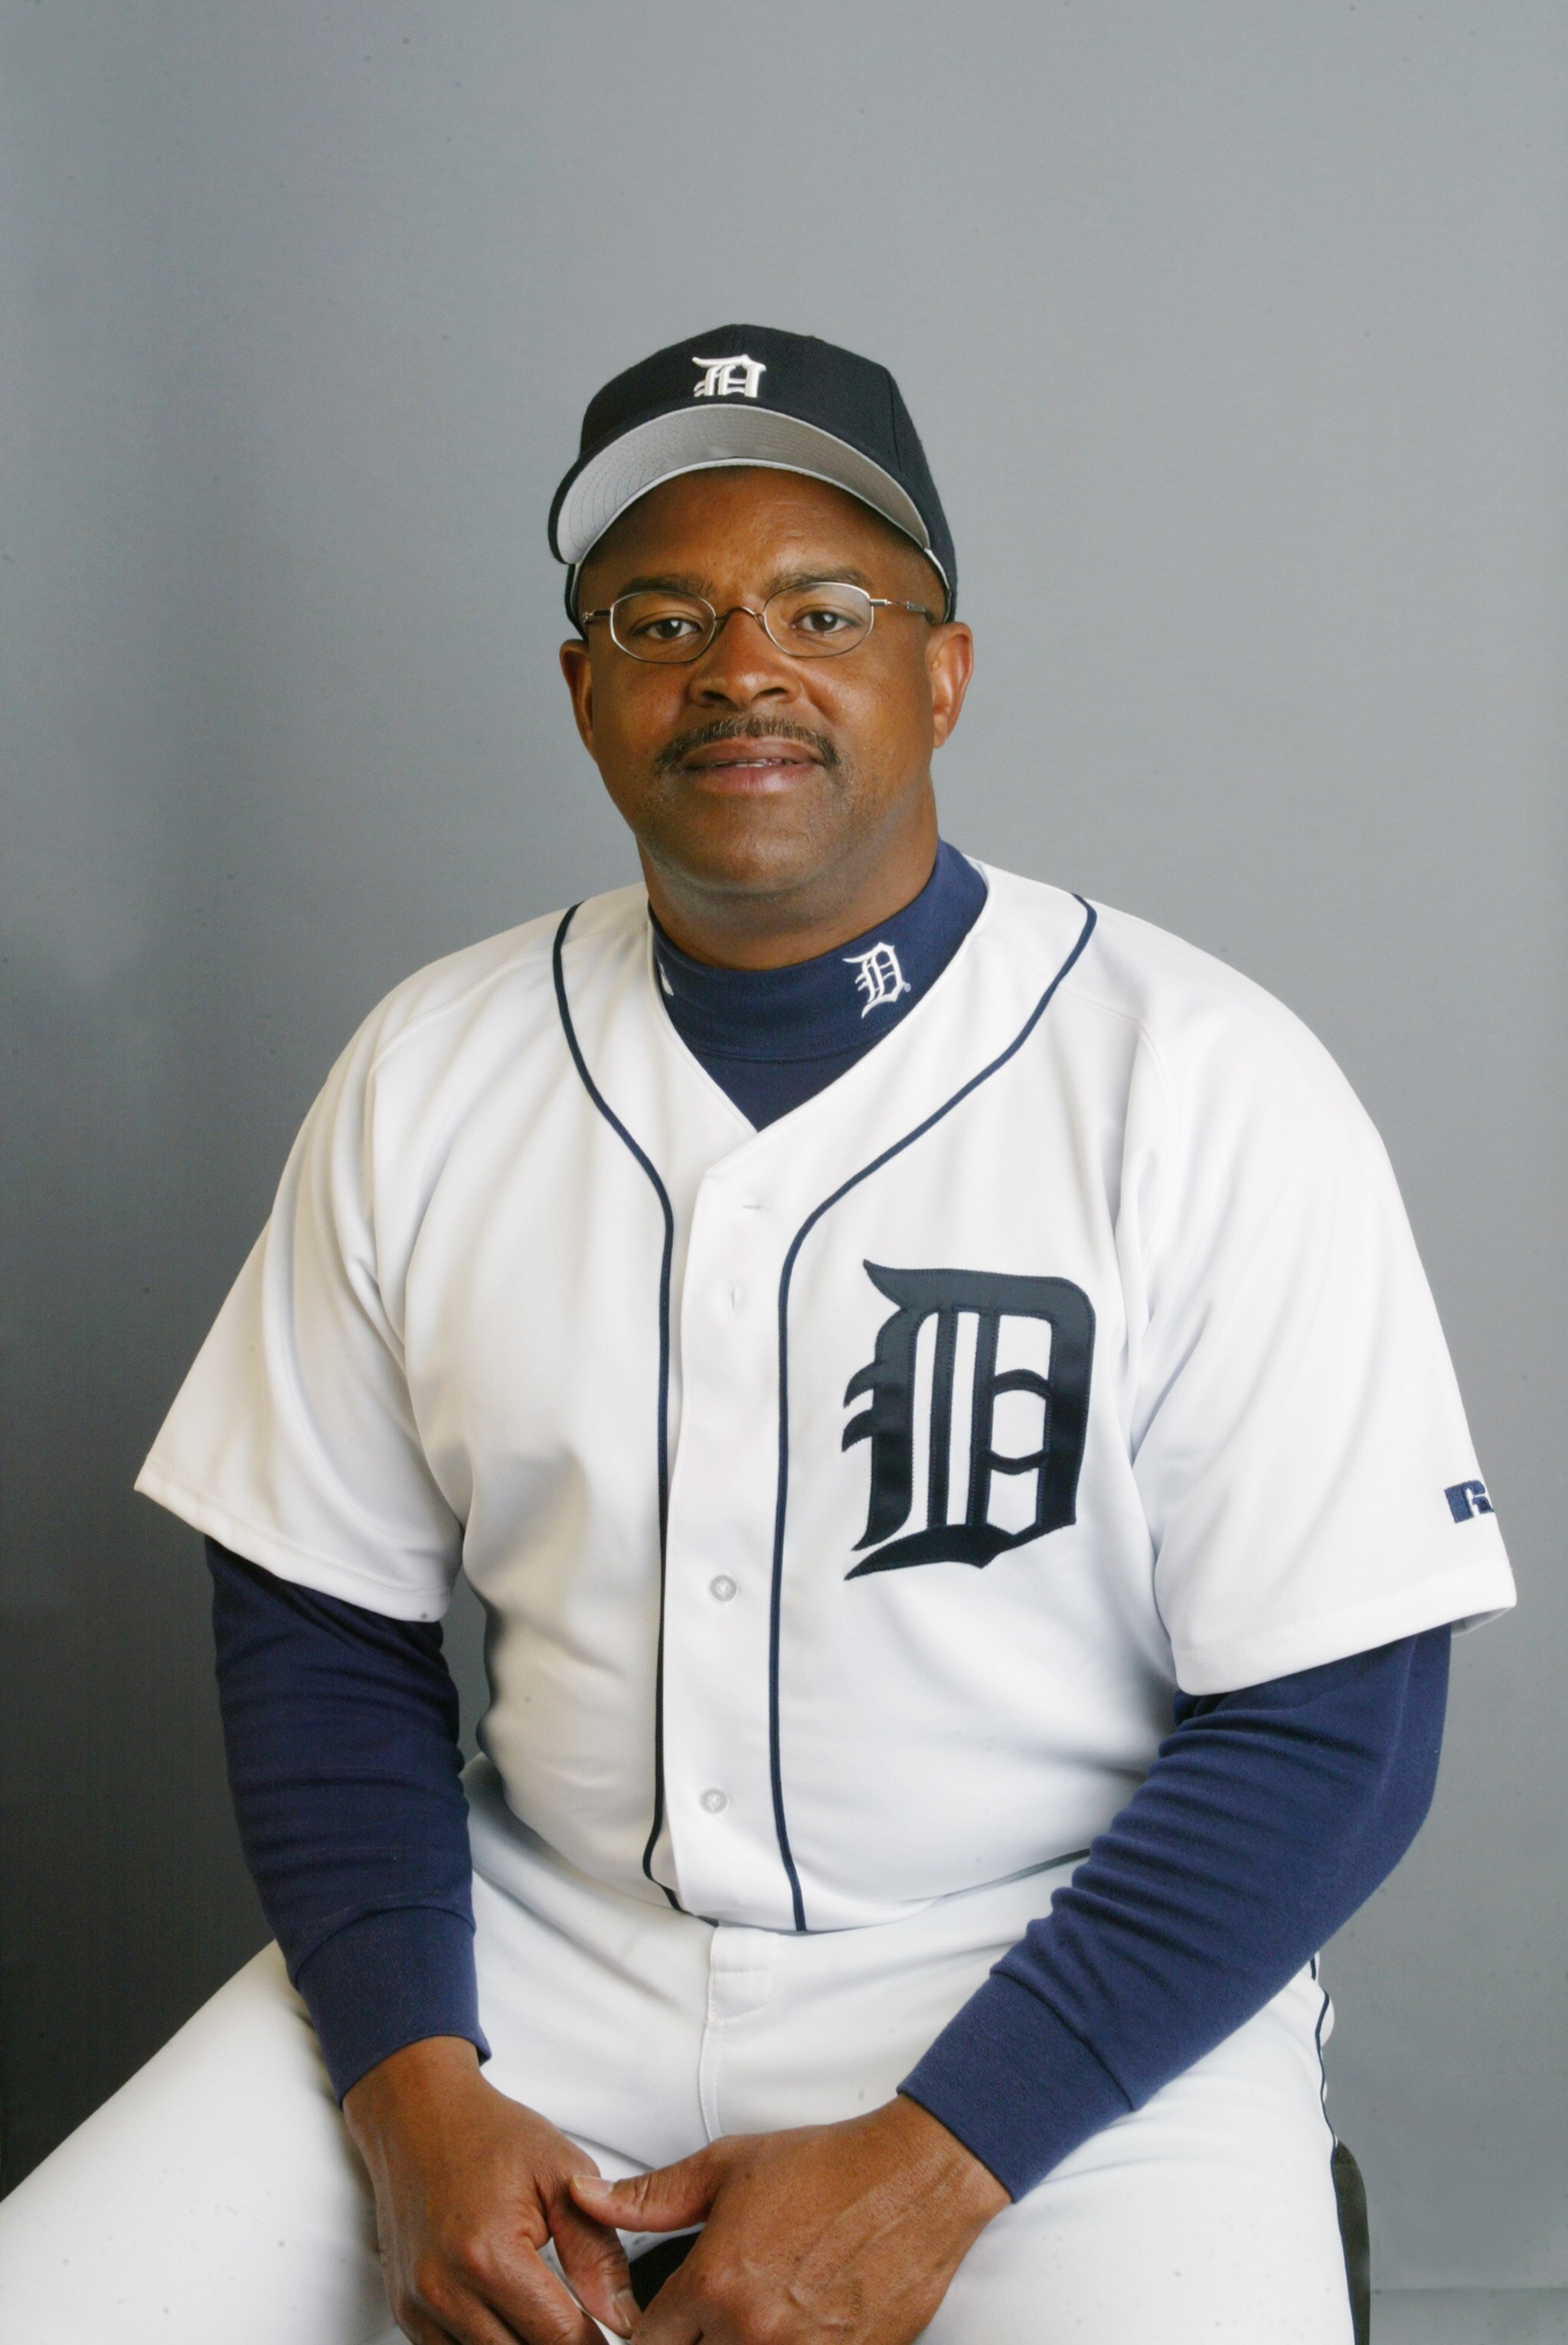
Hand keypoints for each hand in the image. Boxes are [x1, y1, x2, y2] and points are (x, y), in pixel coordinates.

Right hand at [343, 2036, 637, 2344]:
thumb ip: (596, 2251)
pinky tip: (514, 2324)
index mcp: (488, 2254)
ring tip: (552, 2322)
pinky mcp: (407, 2314)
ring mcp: (419, 2307)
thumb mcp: (559, 2172)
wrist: (417, 2114)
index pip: (557, 2338)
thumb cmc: (485, 2133)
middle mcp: (444, 2290)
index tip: (620, 2339)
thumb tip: (622, 2317)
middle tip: (588, 2330)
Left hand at [569, 2095, 1007, 2344]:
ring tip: (751, 2323)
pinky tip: (793, 2332)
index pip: (648, 2344)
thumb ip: (651, 2197)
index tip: (664, 2322)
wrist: (914, 2179)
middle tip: (710, 2320)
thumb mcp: (727, 2166)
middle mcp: (754, 2331)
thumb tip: (589, 2200)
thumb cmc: (827, 2167)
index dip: (649, 2335)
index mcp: (715, 2283)